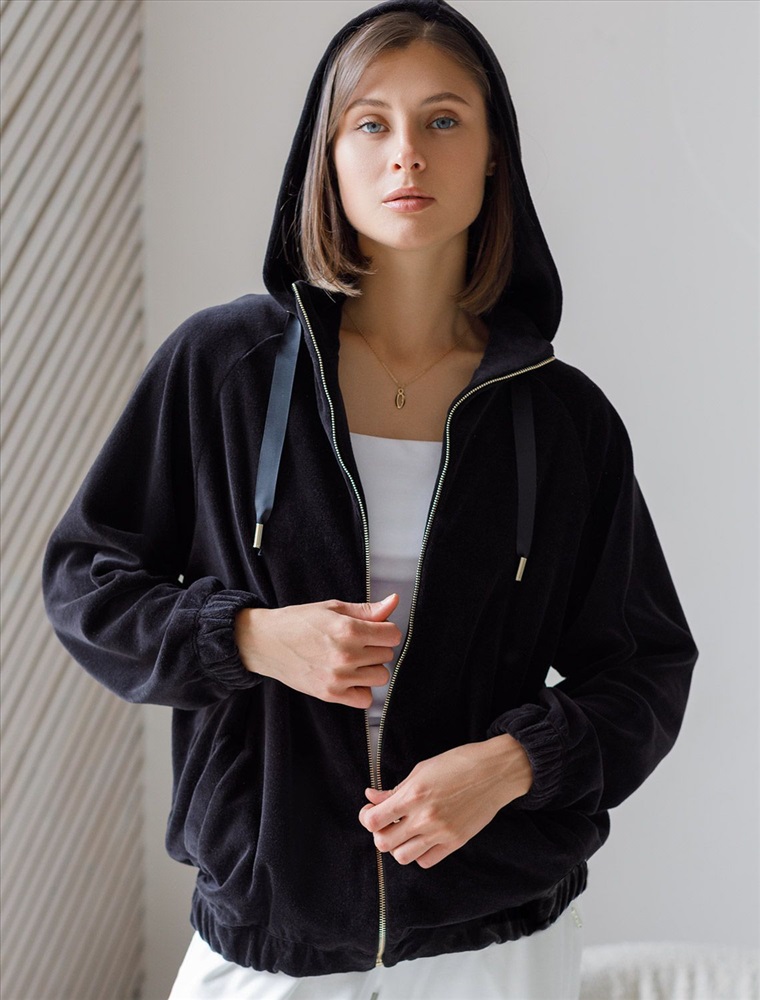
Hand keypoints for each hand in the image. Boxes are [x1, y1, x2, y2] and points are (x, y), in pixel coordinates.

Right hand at [234, 594, 400, 708]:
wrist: (266, 642)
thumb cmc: (297, 622)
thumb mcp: (333, 608)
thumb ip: (367, 610)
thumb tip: (393, 602)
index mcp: (348, 629)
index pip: (392, 635)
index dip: (385, 630)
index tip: (375, 630)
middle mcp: (346, 655)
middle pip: (386, 654)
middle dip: (376, 647)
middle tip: (357, 642)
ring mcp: (339, 677)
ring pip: (381, 676)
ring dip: (371, 668)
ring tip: (354, 659)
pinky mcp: (330, 694)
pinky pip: (365, 698)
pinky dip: (361, 689)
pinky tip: (350, 677)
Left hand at [358, 735, 532, 867]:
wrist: (494, 771)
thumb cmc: (459, 763)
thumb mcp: (421, 770)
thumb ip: (395, 789)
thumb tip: (371, 797)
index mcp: (413, 795)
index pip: (374, 821)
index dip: (366, 818)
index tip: (370, 811)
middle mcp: (424, 817)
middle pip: (384, 843)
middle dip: (380, 834)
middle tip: (386, 823)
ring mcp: (440, 833)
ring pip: (402, 857)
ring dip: (398, 846)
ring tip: (404, 832)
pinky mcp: (455, 843)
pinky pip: (426, 861)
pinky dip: (419, 854)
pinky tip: (422, 839)